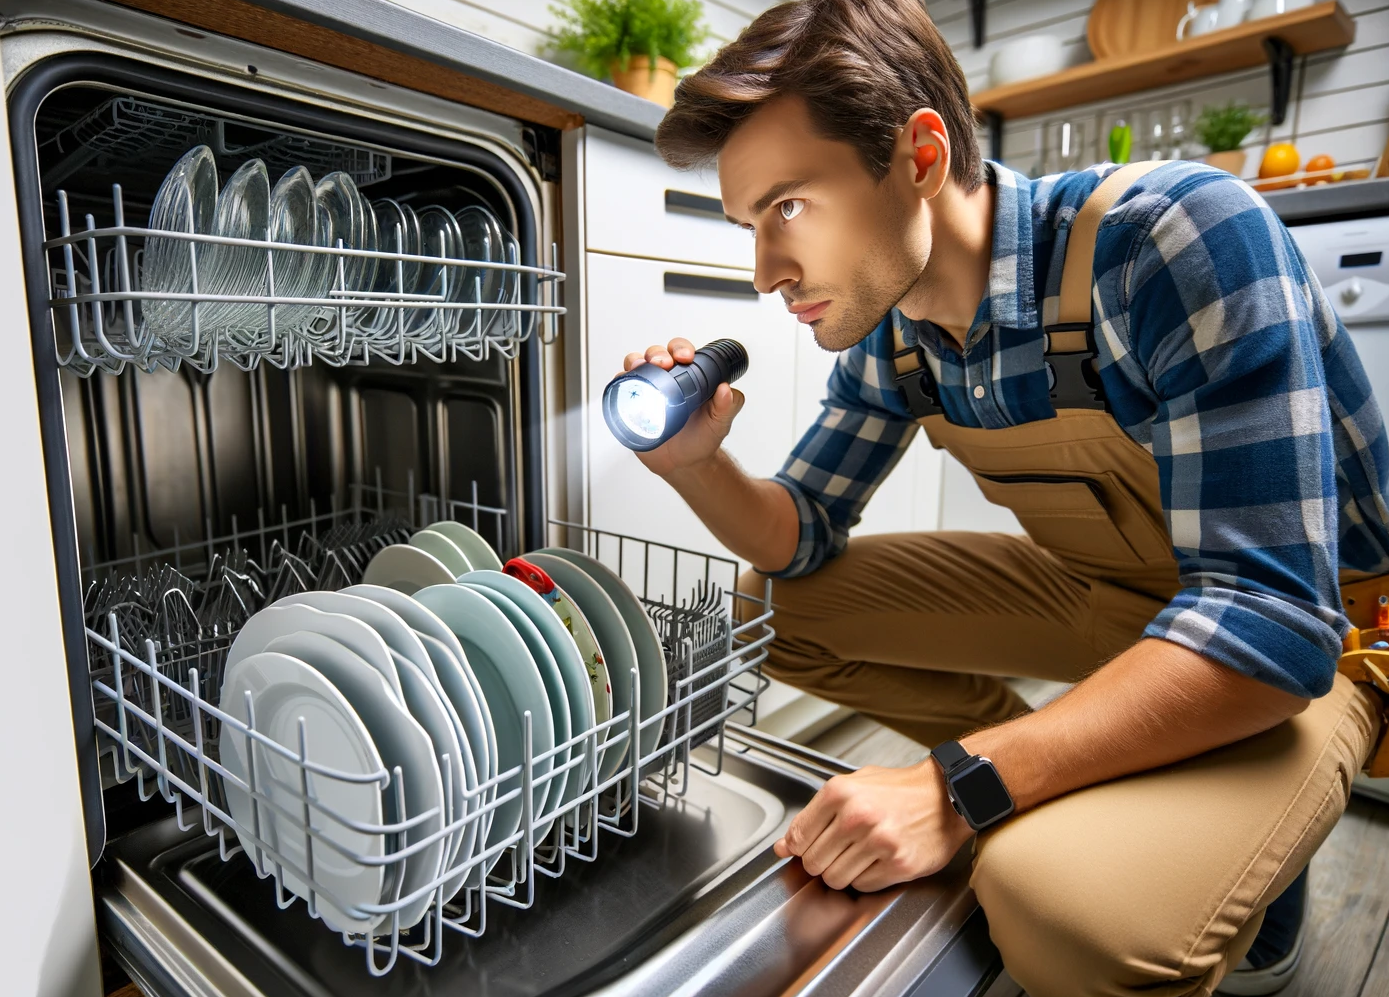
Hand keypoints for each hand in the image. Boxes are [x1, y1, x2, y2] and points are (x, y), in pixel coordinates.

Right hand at [617, 338, 744, 477]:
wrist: (683, 464)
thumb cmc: (702, 439)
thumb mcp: (720, 423)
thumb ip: (727, 406)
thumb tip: (726, 389)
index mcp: (688, 376)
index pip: (681, 352)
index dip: (681, 349)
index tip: (685, 358)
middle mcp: (665, 379)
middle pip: (656, 354)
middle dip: (657, 354)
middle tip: (663, 364)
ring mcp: (647, 390)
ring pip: (636, 365)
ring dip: (635, 361)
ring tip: (640, 368)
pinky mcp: (631, 404)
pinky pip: (622, 387)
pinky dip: (619, 380)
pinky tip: (623, 381)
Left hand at [773, 760, 974, 892]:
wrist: (946, 795)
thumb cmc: (899, 790)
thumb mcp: (853, 786)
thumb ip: (815, 814)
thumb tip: (785, 845)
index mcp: (840, 793)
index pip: (798, 836)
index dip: (798, 847)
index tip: (804, 848)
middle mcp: (856, 817)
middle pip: (813, 862)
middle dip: (821, 860)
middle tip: (838, 849)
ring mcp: (878, 843)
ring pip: (835, 879)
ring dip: (843, 872)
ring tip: (860, 854)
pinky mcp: (898, 864)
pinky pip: (863, 886)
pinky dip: (865, 878)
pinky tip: (877, 859)